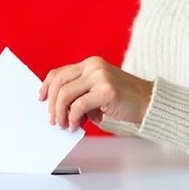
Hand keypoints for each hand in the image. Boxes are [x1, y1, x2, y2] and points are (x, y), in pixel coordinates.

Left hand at [38, 56, 152, 131]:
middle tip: (53, 119)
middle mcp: (93, 66)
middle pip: (59, 82)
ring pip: (66, 94)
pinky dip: (73, 118)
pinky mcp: (107, 91)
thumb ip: (80, 94)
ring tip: (64, 125)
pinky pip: (79, 105)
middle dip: (52, 104)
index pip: (59, 72)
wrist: (148, 102)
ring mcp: (100, 77)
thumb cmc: (123, 99)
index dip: (46, 86)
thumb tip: (58, 109)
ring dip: (60, 113)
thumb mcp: (97, 91)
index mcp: (90, 64)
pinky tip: (77, 125)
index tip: (41, 99)